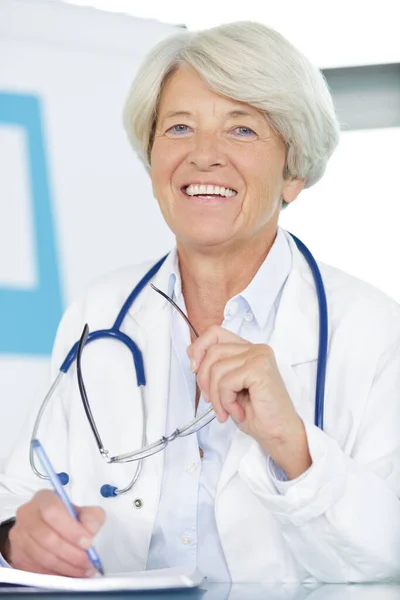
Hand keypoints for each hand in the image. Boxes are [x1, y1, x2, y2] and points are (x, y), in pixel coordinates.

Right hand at [5, 490, 105, 576]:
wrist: (46, 529)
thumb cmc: (66, 518)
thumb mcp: (84, 512)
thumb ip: (92, 517)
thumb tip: (90, 530)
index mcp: (44, 499)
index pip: (53, 511)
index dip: (71, 529)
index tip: (88, 542)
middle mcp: (27, 515)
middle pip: (47, 537)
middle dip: (71, 553)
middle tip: (88, 561)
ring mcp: (20, 536)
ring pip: (42, 556)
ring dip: (66, 566)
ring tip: (83, 570)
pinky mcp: (18, 556)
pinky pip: (37, 569)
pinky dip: (57, 574)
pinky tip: (71, 573)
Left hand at [187, 326, 310, 477]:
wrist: (278, 433)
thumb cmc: (256, 413)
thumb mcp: (227, 386)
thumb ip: (215, 367)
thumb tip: (193, 356)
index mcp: (248, 350)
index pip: (215, 333)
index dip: (199, 348)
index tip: (194, 368)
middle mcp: (255, 349)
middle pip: (212, 351)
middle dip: (204, 379)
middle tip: (212, 401)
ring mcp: (259, 357)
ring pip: (217, 368)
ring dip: (216, 396)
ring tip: (227, 410)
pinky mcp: (259, 369)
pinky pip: (226, 382)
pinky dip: (226, 401)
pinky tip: (238, 410)